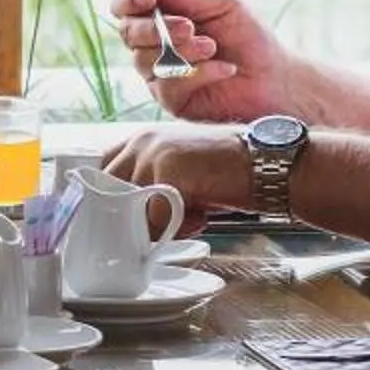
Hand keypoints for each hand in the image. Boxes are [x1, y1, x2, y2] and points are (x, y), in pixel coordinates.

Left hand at [101, 124, 252, 229]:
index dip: (108, 200)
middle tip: (163, 227)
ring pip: (132, 210)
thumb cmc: (227, 175)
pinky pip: (156, 218)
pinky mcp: (170, 169)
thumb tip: (124, 221)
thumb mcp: (180, 174)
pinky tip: (202, 216)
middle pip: (109, 193)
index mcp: (142, 140)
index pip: (100, 171)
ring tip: (192, 215)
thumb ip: (148, 188)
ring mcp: (154, 153)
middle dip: (130, 219)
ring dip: (159, 226)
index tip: (119, 222)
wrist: (269, 166)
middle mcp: (142, 141)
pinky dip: (178, 229)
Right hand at [110, 0, 296, 123]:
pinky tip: (224, 69)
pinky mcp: (172, 101)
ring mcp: (159, 74)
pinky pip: (167, 85)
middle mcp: (153, 45)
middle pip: (128, 32)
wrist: (275, 77)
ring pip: (145, 60)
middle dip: (155, 28)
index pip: (125, 6)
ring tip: (212, 47)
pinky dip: (198, 73)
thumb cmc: (249, 38)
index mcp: (162, 16)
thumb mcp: (219, 6)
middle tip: (189, 27)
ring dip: (182, 51)